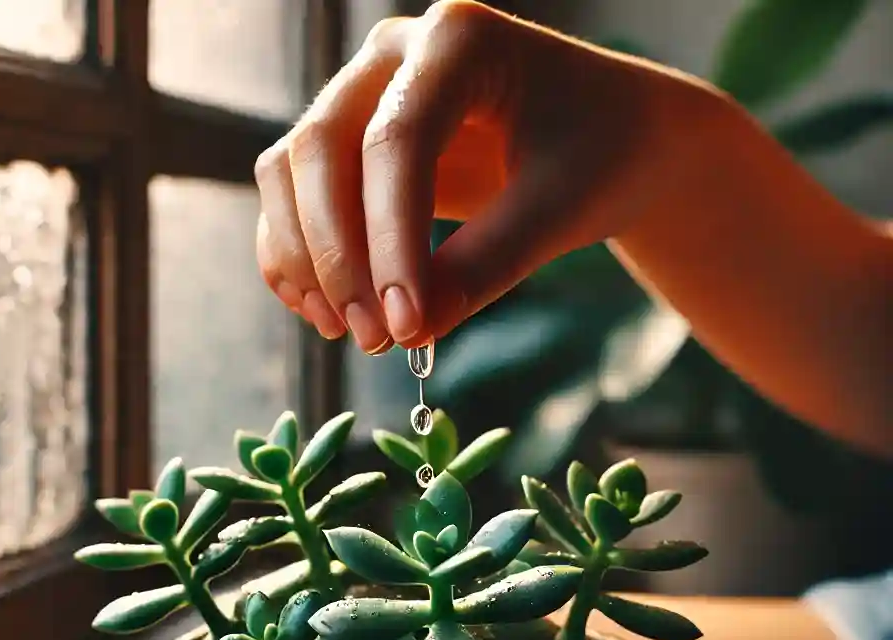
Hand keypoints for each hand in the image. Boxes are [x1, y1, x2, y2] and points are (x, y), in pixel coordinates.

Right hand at [254, 0, 704, 353]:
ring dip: (305, 259)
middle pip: (322, 150)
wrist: (608, 139)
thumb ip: (485, 265)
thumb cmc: (599, 157)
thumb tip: (412, 329)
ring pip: (291, 170)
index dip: (390, 241)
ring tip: (346, 331)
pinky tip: (322, 311)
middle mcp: (395, 55)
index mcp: (460, 42)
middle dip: (338, 257)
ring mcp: (363, 93)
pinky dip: (295, 253)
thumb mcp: (558, 211)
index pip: (397, 142)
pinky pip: (293, 194)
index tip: (403, 324)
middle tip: (374, 337)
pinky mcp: (351, 143)